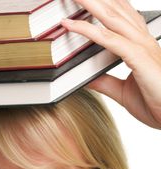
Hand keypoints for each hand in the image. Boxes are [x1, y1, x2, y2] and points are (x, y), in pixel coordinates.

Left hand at [62, 0, 160, 128]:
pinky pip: (109, 40)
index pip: (119, 16)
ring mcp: (141, 47)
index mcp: (140, 46)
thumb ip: (104, 82)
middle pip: (114, 10)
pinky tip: (71, 25)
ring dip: (89, 3)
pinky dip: (88, 30)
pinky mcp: (139, 57)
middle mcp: (141, 41)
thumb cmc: (156, 103)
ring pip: (110, 18)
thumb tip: (86, 78)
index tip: (85, 0)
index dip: (102, 4)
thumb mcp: (122, 91)